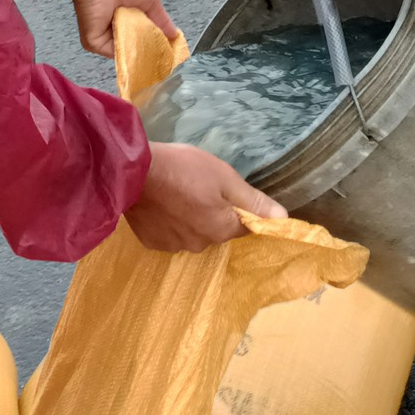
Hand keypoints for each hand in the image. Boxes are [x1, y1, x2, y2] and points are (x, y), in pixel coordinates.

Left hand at [66, 0, 176, 57]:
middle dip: (147, 50)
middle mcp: (115, 28)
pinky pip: (112, 52)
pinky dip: (125, 53)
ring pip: (125, 51)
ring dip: (138, 52)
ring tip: (152, 52)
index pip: (142, 36)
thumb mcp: (151, 0)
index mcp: (127, 17)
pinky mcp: (93, 41)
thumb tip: (174, 35)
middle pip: (134, 46)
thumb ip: (161, 20)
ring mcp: (104, 36)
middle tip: (162, 55)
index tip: (168, 50)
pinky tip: (138, 50)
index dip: (154, 42)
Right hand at [124, 142, 285, 251]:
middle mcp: (201, 245)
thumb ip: (253, 200)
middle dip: (212, 212)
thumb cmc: (183, 169)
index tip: (226, 191)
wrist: (131, 173)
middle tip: (197, 185)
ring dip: (189, 217)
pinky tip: (160, 203)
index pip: (245, 226)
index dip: (239, 208)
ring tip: (176, 193)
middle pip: (216, 230)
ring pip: (191, 232)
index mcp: (222, 229)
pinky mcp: (151, 242)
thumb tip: (283, 219)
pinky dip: (168, 222)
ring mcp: (174, 246)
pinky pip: (168, 234)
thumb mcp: (224, 177)